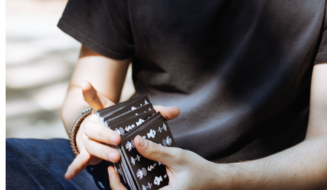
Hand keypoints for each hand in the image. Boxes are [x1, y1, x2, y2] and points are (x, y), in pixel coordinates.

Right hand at [65, 81, 180, 180]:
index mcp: (106, 112)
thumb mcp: (139, 117)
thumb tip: (177, 110)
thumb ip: (157, 113)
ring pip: (91, 144)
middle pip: (96, 127)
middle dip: (106, 133)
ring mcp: (89, 139)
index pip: (97, 101)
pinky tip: (69, 176)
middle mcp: (94, 124)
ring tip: (114, 157)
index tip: (85, 85)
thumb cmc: (124, 125)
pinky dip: (75, 167)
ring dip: (101, 151)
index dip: (90, 92)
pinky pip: (81, 159)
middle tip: (118, 139)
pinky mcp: (87, 152)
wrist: (104, 136)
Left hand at [107, 135, 223, 189]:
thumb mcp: (177, 157)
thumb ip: (156, 151)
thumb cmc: (199, 171)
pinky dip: (138, 181)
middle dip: (119, 183)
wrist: (214, 181)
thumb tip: (136, 141)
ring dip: (128, 182)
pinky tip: (136, 167)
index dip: (116, 185)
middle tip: (113, 166)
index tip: (112, 169)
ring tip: (122, 165)